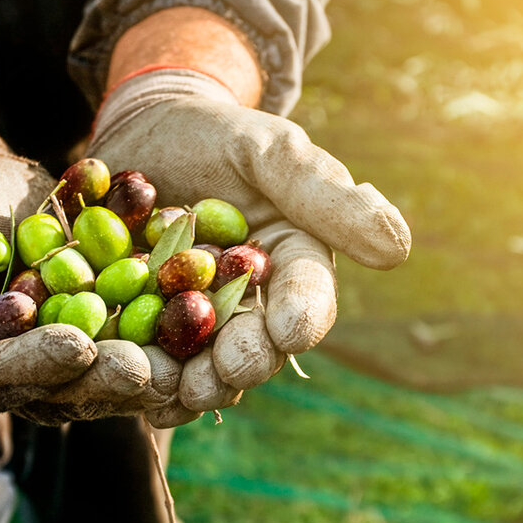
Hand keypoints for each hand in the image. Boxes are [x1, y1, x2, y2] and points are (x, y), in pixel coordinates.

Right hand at [0, 117, 160, 423]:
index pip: (7, 375)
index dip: (40, 364)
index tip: (75, 348)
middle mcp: (28, 371)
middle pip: (72, 384)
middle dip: (110, 376)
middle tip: (149, 368)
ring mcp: (74, 350)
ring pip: (117, 366)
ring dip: (156, 361)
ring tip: (190, 351)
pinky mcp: (111, 323)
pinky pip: (146, 327)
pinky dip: (176, 321)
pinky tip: (212, 312)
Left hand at [86, 69, 410, 426]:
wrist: (145, 131)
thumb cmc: (218, 134)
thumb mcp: (270, 150)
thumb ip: (323, 194)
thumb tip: (397, 249)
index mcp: (293, 265)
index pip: (308, 298)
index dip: (301, 318)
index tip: (289, 333)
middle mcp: (250, 304)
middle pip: (255, 346)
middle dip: (242, 364)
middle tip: (225, 374)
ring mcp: (195, 320)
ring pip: (200, 364)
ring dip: (189, 384)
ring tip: (171, 391)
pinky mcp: (143, 323)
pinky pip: (145, 356)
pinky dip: (136, 374)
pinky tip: (125, 385)